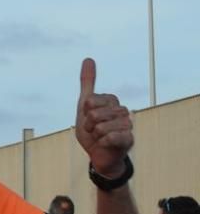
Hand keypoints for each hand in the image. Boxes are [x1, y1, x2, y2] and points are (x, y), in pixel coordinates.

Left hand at [75, 58, 133, 176]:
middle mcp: (122, 110)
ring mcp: (127, 125)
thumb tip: (88, 58)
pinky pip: (111, 138)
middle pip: (94, 114)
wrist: (98, 155)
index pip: (90, 101)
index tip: (88, 118)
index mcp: (111, 100)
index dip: (84, 113)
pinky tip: (106, 144)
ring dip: (96, 135)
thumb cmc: (92, 130)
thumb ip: (87, 83)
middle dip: (89, 126)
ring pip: (102, 127)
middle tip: (94, 131)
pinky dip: (103, 143)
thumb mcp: (84, 106)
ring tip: (100, 138)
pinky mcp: (129, 139)